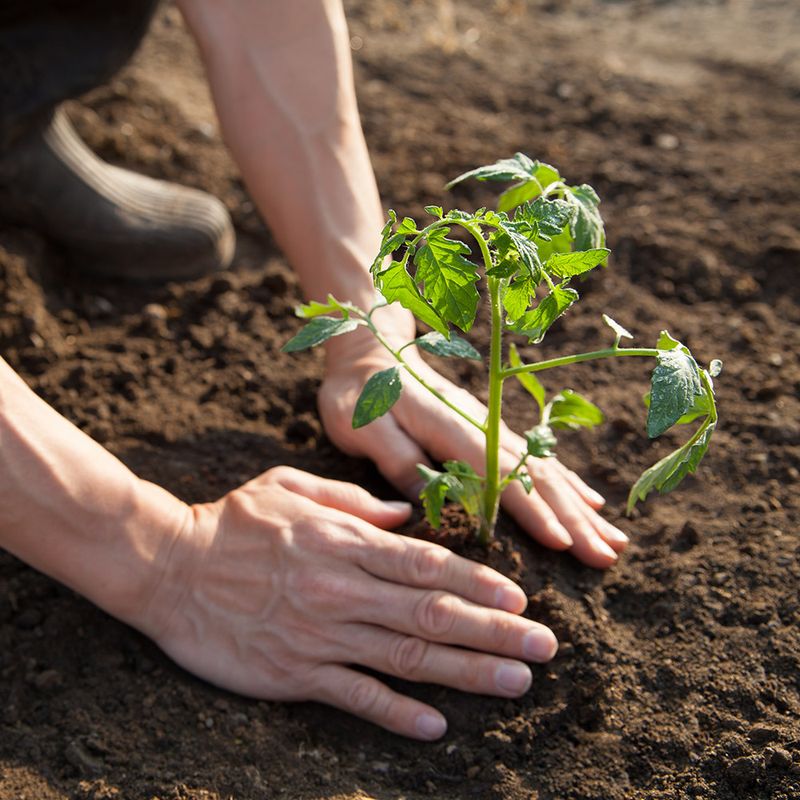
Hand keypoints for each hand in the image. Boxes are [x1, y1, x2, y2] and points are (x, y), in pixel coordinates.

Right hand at [142, 467, 556, 738]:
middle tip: (543, 648)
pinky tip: (436, 727)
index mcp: (344, 542)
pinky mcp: (293, 673)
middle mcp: (341, 589)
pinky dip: (398, 713)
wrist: (167, 566)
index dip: (477, 584)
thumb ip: (353, 500)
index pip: (426, 564)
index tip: (519, 599)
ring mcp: (320, 635)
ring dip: (466, 672)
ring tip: (516, 682)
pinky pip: (355, 696)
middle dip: (494, 632)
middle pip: (431, 614)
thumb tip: (405, 514)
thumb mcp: (291, 486)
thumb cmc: (232, 522)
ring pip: (406, 657)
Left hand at [319, 309, 628, 567]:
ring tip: (614, 540)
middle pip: (538, 476)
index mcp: (453, 429)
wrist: (372, 353)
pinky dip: (568, 483)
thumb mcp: (364, 427)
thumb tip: (435, 504)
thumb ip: (399, 460)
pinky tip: (590, 504)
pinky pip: (538, 459)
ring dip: (580, 507)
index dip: (533, 510)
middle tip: (607, 557)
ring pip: (546, 471)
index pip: (501, 475)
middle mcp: (483, 427)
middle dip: (574, 518)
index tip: (564, 544)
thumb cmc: (361, 395)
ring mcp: (492, 428)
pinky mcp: (492, 431)